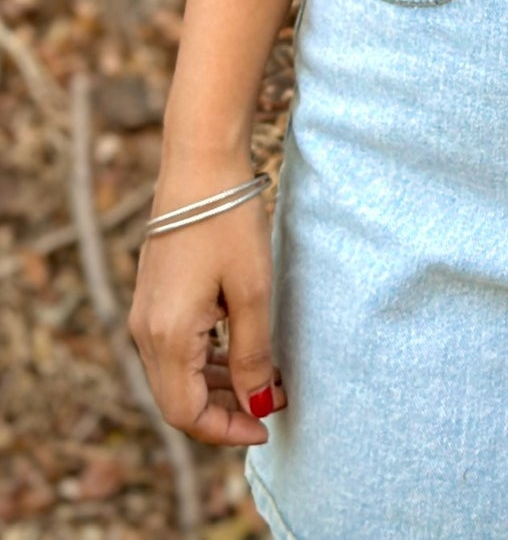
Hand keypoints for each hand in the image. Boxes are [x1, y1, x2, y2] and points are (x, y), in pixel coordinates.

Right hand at [128, 159, 287, 445]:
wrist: (200, 166)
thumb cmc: (230, 223)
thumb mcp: (252, 290)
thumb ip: (253, 353)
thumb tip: (258, 405)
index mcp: (168, 337)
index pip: (185, 413)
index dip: (225, 430)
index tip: (266, 427)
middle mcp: (146, 331)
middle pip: (178, 398)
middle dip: (226, 409)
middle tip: (273, 403)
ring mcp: (147, 313)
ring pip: (178, 374)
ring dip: (219, 385)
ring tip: (266, 379)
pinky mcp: (155, 296)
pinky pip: (177, 347)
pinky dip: (208, 359)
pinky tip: (243, 350)